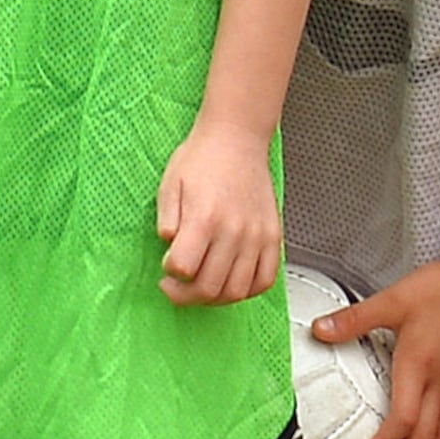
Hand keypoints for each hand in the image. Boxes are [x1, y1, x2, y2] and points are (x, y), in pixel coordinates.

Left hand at [154, 118, 281, 305]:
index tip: (165, 271)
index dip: (170, 275)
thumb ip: (167, 220)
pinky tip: (230, 284)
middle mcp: (234, 231)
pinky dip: (247, 291)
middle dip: (187, 296)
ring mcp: (258, 236)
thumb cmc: (201, 159)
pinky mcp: (273, 237)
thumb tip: (170, 247)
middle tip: (176, 289)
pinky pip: (266, 279)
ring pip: (238, 290)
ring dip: (215, 298)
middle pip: (210, 286)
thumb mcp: (169, 185)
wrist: (236, 140)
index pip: (184, 268)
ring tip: (201, 288)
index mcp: (204, 218)